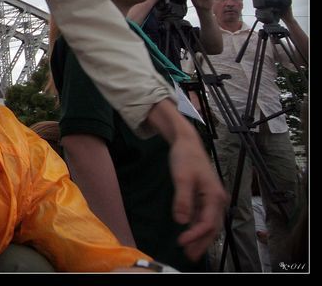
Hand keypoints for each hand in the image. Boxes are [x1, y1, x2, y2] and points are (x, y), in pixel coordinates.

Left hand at [168, 132, 227, 260]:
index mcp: (215, 196)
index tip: (181, 242)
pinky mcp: (205, 197)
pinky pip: (203, 216)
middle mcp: (217, 200)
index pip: (207, 223)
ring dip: (200, 237)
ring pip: (209, 223)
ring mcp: (212, 199)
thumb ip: (183, 199)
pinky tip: (189, 234)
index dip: (195, 235)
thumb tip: (182, 221)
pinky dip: (197, 227)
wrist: (187, 142)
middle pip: (212, 227)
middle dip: (201, 242)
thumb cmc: (185, 157)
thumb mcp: (182, 177)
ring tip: (190, 250)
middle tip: (189, 256)